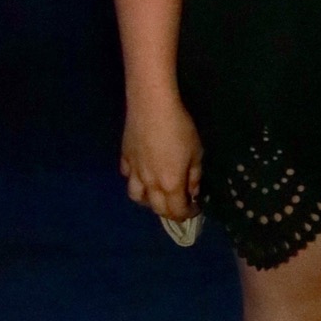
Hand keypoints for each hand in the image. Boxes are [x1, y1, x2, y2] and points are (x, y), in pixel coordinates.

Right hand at [121, 97, 202, 220]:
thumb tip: (192, 192)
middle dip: (169, 212)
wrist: (152, 106)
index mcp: (170, 185)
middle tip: (179, 206)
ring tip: (157, 194)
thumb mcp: (196, 152)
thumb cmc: (179, 128)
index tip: (195, 209)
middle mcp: (150, 183)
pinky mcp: (125, 157)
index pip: (177, 211)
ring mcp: (134, 171)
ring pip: (136, 196)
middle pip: (157, 208)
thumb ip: (194, 176)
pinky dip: (135, 180)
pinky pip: (127, 176)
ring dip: (148, 201)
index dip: (188, 214)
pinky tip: (141, 173)